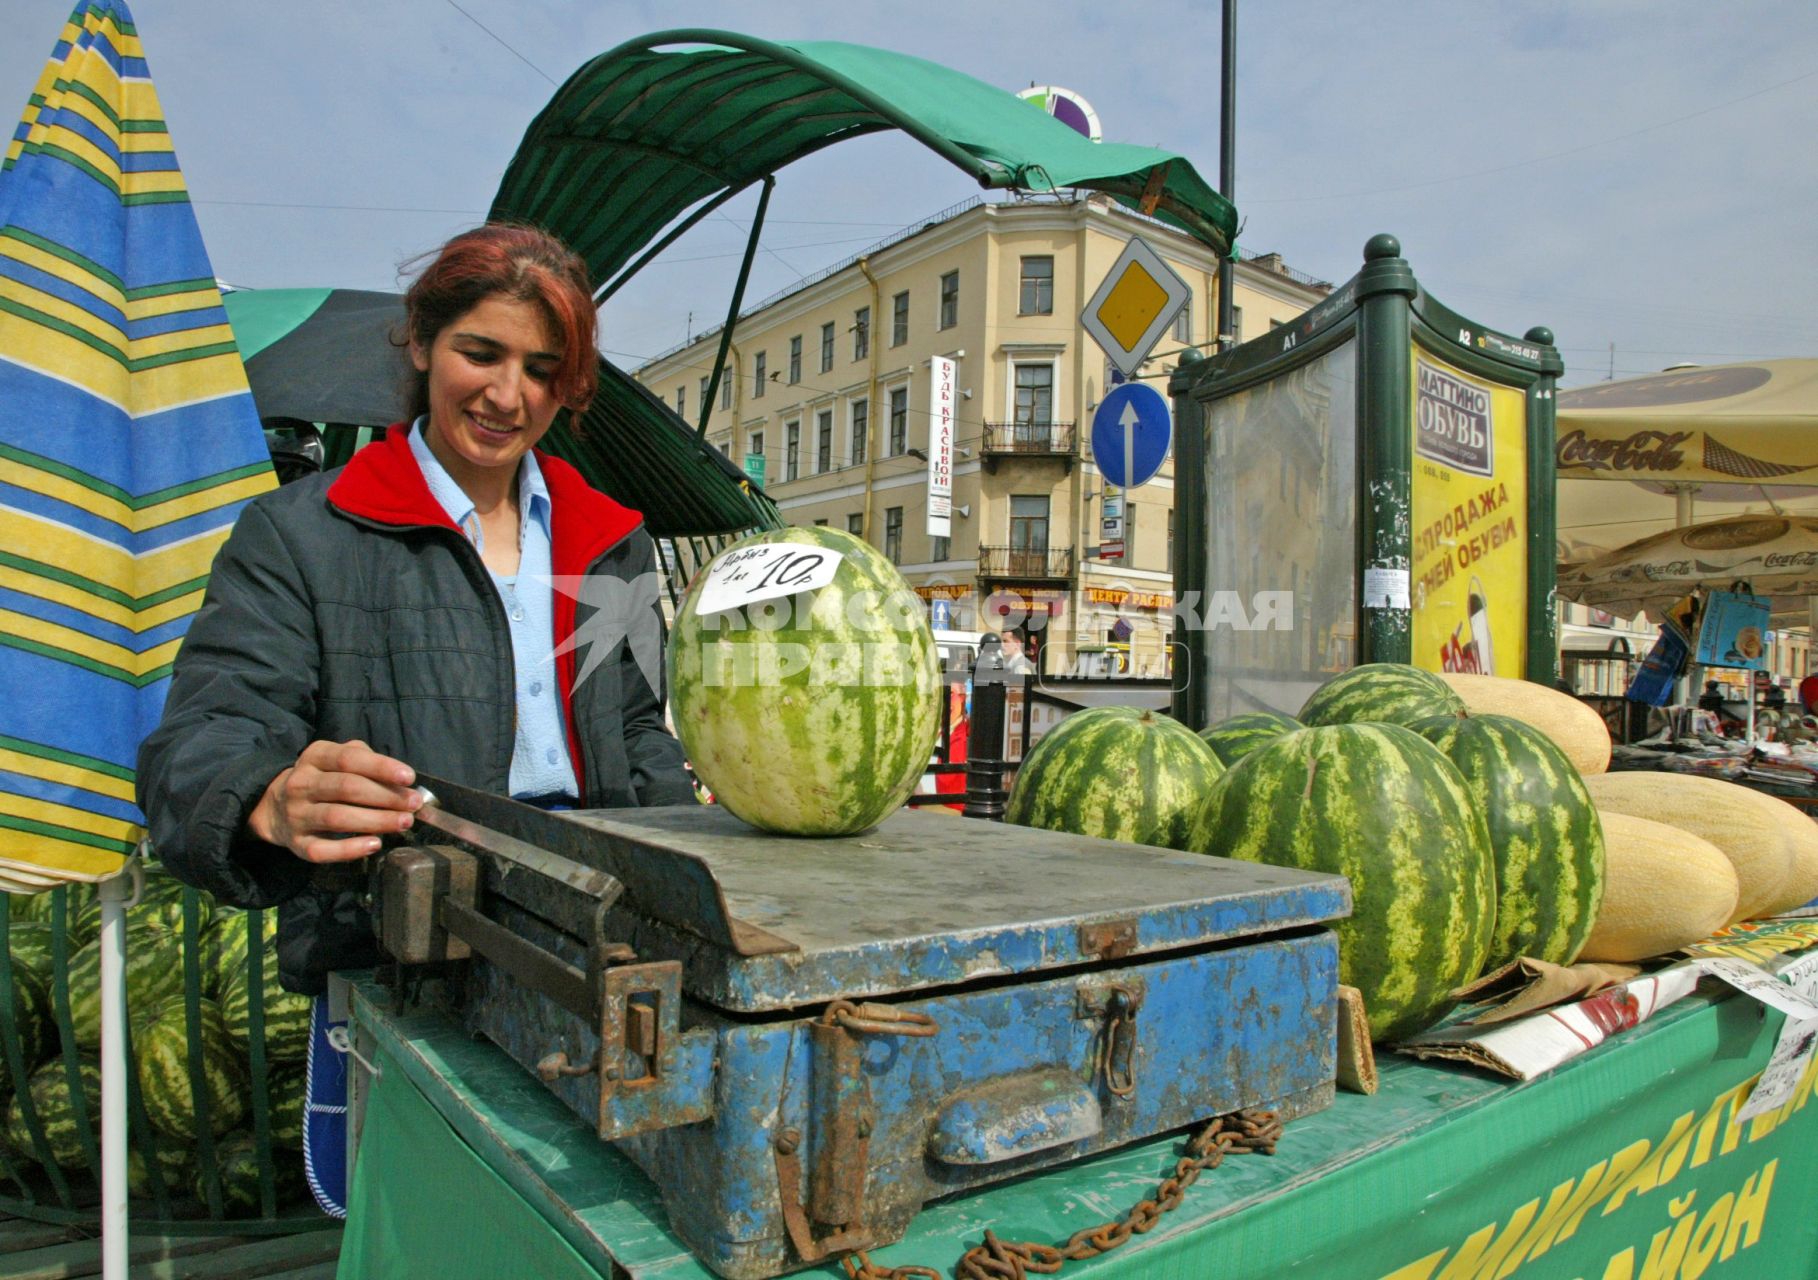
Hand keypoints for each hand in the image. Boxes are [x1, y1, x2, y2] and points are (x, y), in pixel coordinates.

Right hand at [248, 739, 421, 862]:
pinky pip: (322, 850)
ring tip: (403, 822)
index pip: (349, 758)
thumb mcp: (336, 759)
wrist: (276, 808)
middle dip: (386, 796)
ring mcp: (297, 815)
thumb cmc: (323, 780)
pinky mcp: (297, 843)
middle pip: (347, 788)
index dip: (381, 767)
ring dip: (376, 821)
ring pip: (337, 817)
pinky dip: (350, 849)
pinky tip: (374, 844)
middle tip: (414, 805)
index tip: (409, 777)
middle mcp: (301, 784)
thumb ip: (366, 759)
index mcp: (315, 757)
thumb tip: (400, 779)